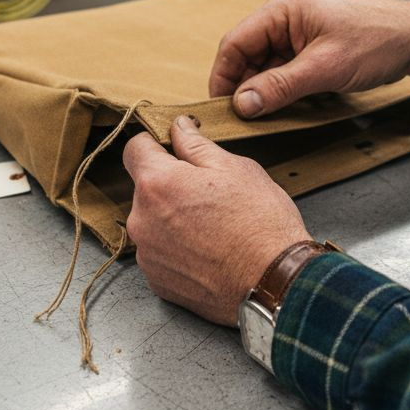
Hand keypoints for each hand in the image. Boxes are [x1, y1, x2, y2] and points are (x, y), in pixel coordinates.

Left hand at [123, 116, 310, 325]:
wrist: (275, 283)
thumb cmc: (260, 223)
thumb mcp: (235, 168)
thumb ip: (196, 145)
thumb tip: (178, 126)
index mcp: (157, 183)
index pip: (134, 148)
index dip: (156, 144)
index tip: (174, 150)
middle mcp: (142, 220)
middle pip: (146, 189)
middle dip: (170, 185)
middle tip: (210, 194)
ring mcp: (147, 254)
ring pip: (152, 222)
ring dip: (172, 219)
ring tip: (212, 227)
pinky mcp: (157, 281)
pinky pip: (160, 253)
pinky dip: (177, 249)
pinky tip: (208, 251)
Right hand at [209, 0, 409, 117]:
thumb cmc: (377, 41)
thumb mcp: (324, 69)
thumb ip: (279, 86)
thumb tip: (242, 104)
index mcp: (282, 10)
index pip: (234, 44)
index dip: (223, 78)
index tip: (222, 108)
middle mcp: (284, 17)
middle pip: (247, 56)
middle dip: (245, 87)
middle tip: (245, 119)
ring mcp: (298, 32)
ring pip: (265, 66)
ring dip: (266, 90)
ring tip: (270, 115)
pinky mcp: (310, 47)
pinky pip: (284, 69)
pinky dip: (283, 89)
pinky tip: (290, 106)